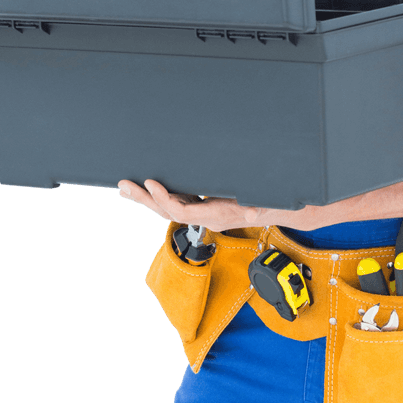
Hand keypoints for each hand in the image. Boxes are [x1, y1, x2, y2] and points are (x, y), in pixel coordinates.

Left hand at [117, 179, 285, 232]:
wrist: (279, 211)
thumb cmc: (270, 203)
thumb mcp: (263, 202)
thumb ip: (256, 207)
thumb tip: (253, 213)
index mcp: (217, 215)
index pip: (183, 211)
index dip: (165, 198)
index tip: (151, 183)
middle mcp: (206, 218)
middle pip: (168, 211)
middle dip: (145, 198)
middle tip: (124, 186)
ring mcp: (203, 214)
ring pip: (169, 208)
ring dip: (147, 198)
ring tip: (126, 188)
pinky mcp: (203, 207)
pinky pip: (177, 204)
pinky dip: (160, 197)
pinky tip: (147, 189)